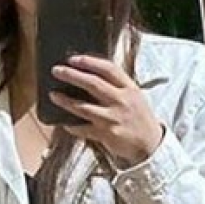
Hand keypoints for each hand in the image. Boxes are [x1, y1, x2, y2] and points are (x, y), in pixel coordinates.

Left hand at [49, 54, 164, 167]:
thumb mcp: (134, 96)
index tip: (73, 59)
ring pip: (84, 107)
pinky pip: (84, 129)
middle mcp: (121, 101)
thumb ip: (116, 86)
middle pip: (93, 84)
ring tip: (53, 95)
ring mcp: (113, 119)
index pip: (108, 69)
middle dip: (73, 76)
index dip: (89, 62)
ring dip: (66, 101)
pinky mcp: (107, 135)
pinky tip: (63, 122)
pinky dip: (72, 125)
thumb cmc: (139, 118)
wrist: (150, 144)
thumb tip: (89, 76)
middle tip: (57, 71)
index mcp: (129, 88)